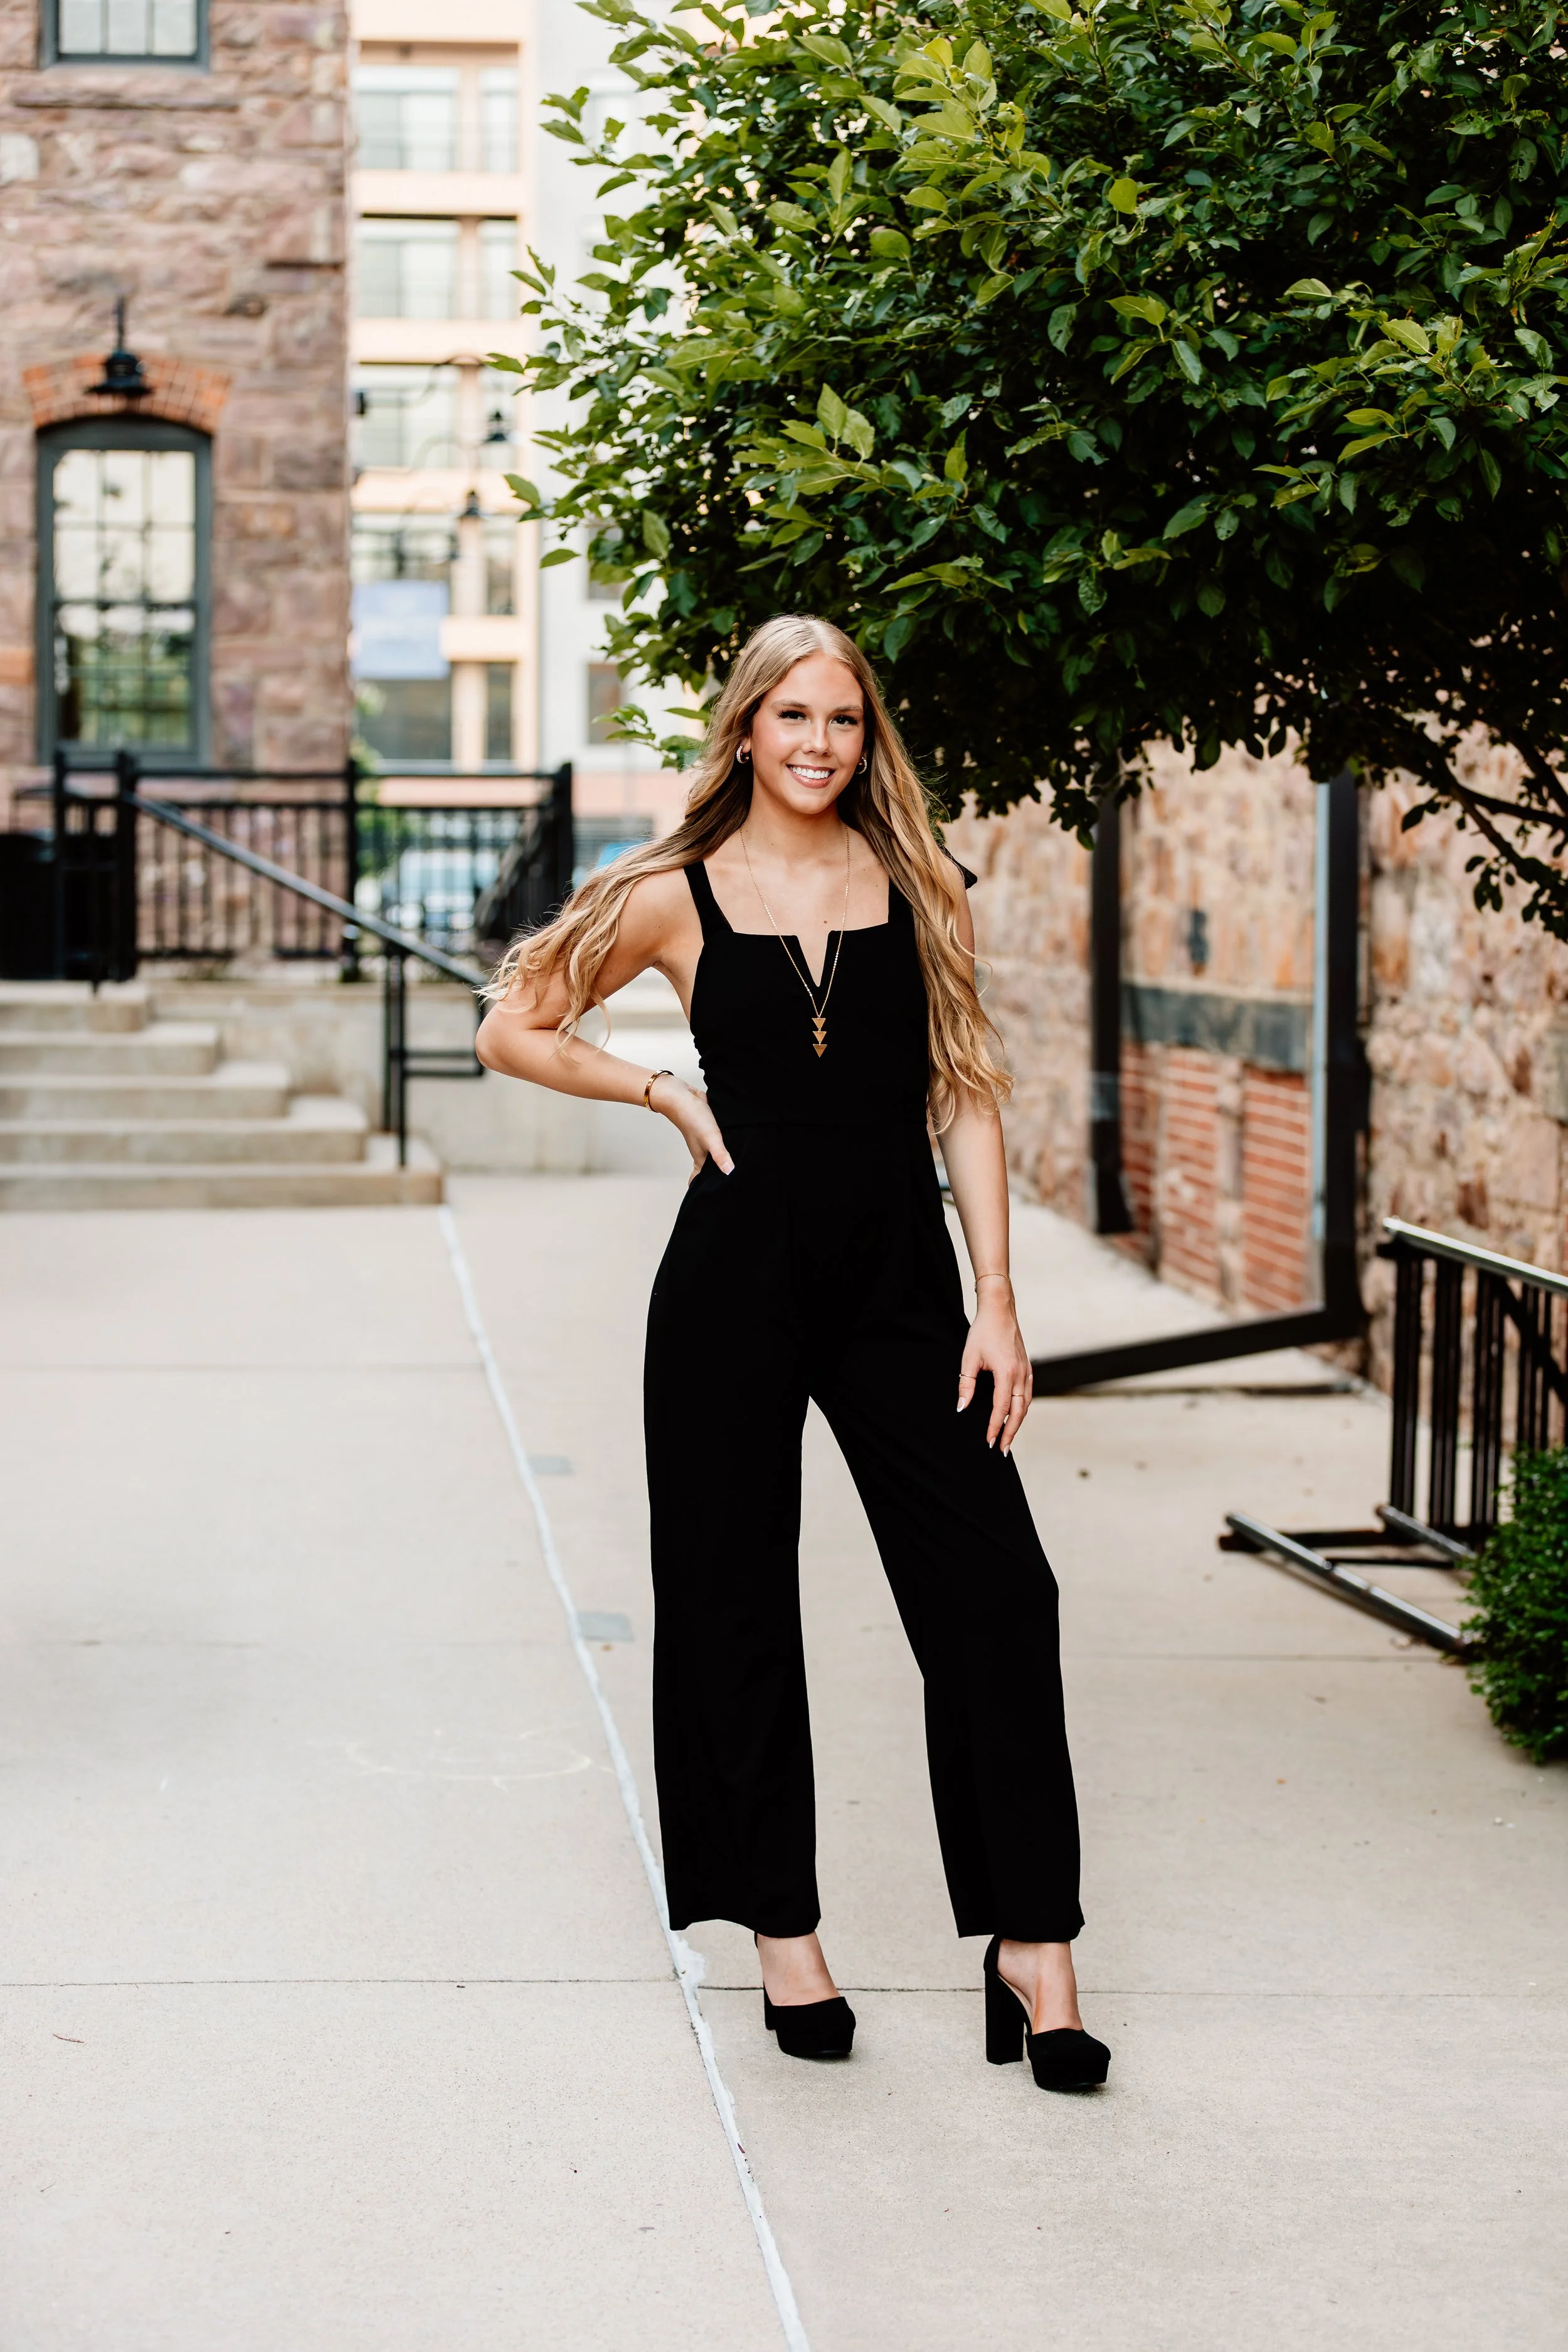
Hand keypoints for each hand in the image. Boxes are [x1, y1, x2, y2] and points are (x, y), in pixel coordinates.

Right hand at [649, 1074, 733, 1182]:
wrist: (680, 1096)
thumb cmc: (692, 1118)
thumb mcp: (710, 1138)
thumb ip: (720, 1155)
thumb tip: (730, 1173)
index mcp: (700, 1159)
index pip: (700, 1180)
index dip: (704, 1190)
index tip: (709, 1200)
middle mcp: (702, 1151)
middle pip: (709, 1169)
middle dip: (715, 1178)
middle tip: (728, 1187)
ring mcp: (705, 1140)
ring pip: (713, 1155)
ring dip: (720, 1161)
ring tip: (732, 1170)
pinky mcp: (709, 1128)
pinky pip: (717, 1141)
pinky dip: (722, 1146)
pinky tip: (732, 1145)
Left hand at [957, 1276, 1032, 1453]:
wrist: (1000, 1310)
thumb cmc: (982, 1332)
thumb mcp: (969, 1358)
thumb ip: (966, 1385)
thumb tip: (961, 1408)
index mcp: (1006, 1373)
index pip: (1000, 1408)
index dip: (994, 1427)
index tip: (988, 1441)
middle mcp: (1020, 1374)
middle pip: (1018, 1412)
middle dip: (1010, 1432)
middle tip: (1002, 1450)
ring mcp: (1026, 1371)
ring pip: (1025, 1404)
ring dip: (1018, 1422)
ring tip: (1008, 1437)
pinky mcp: (1027, 1367)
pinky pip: (1028, 1394)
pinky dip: (1022, 1408)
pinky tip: (1015, 1415)